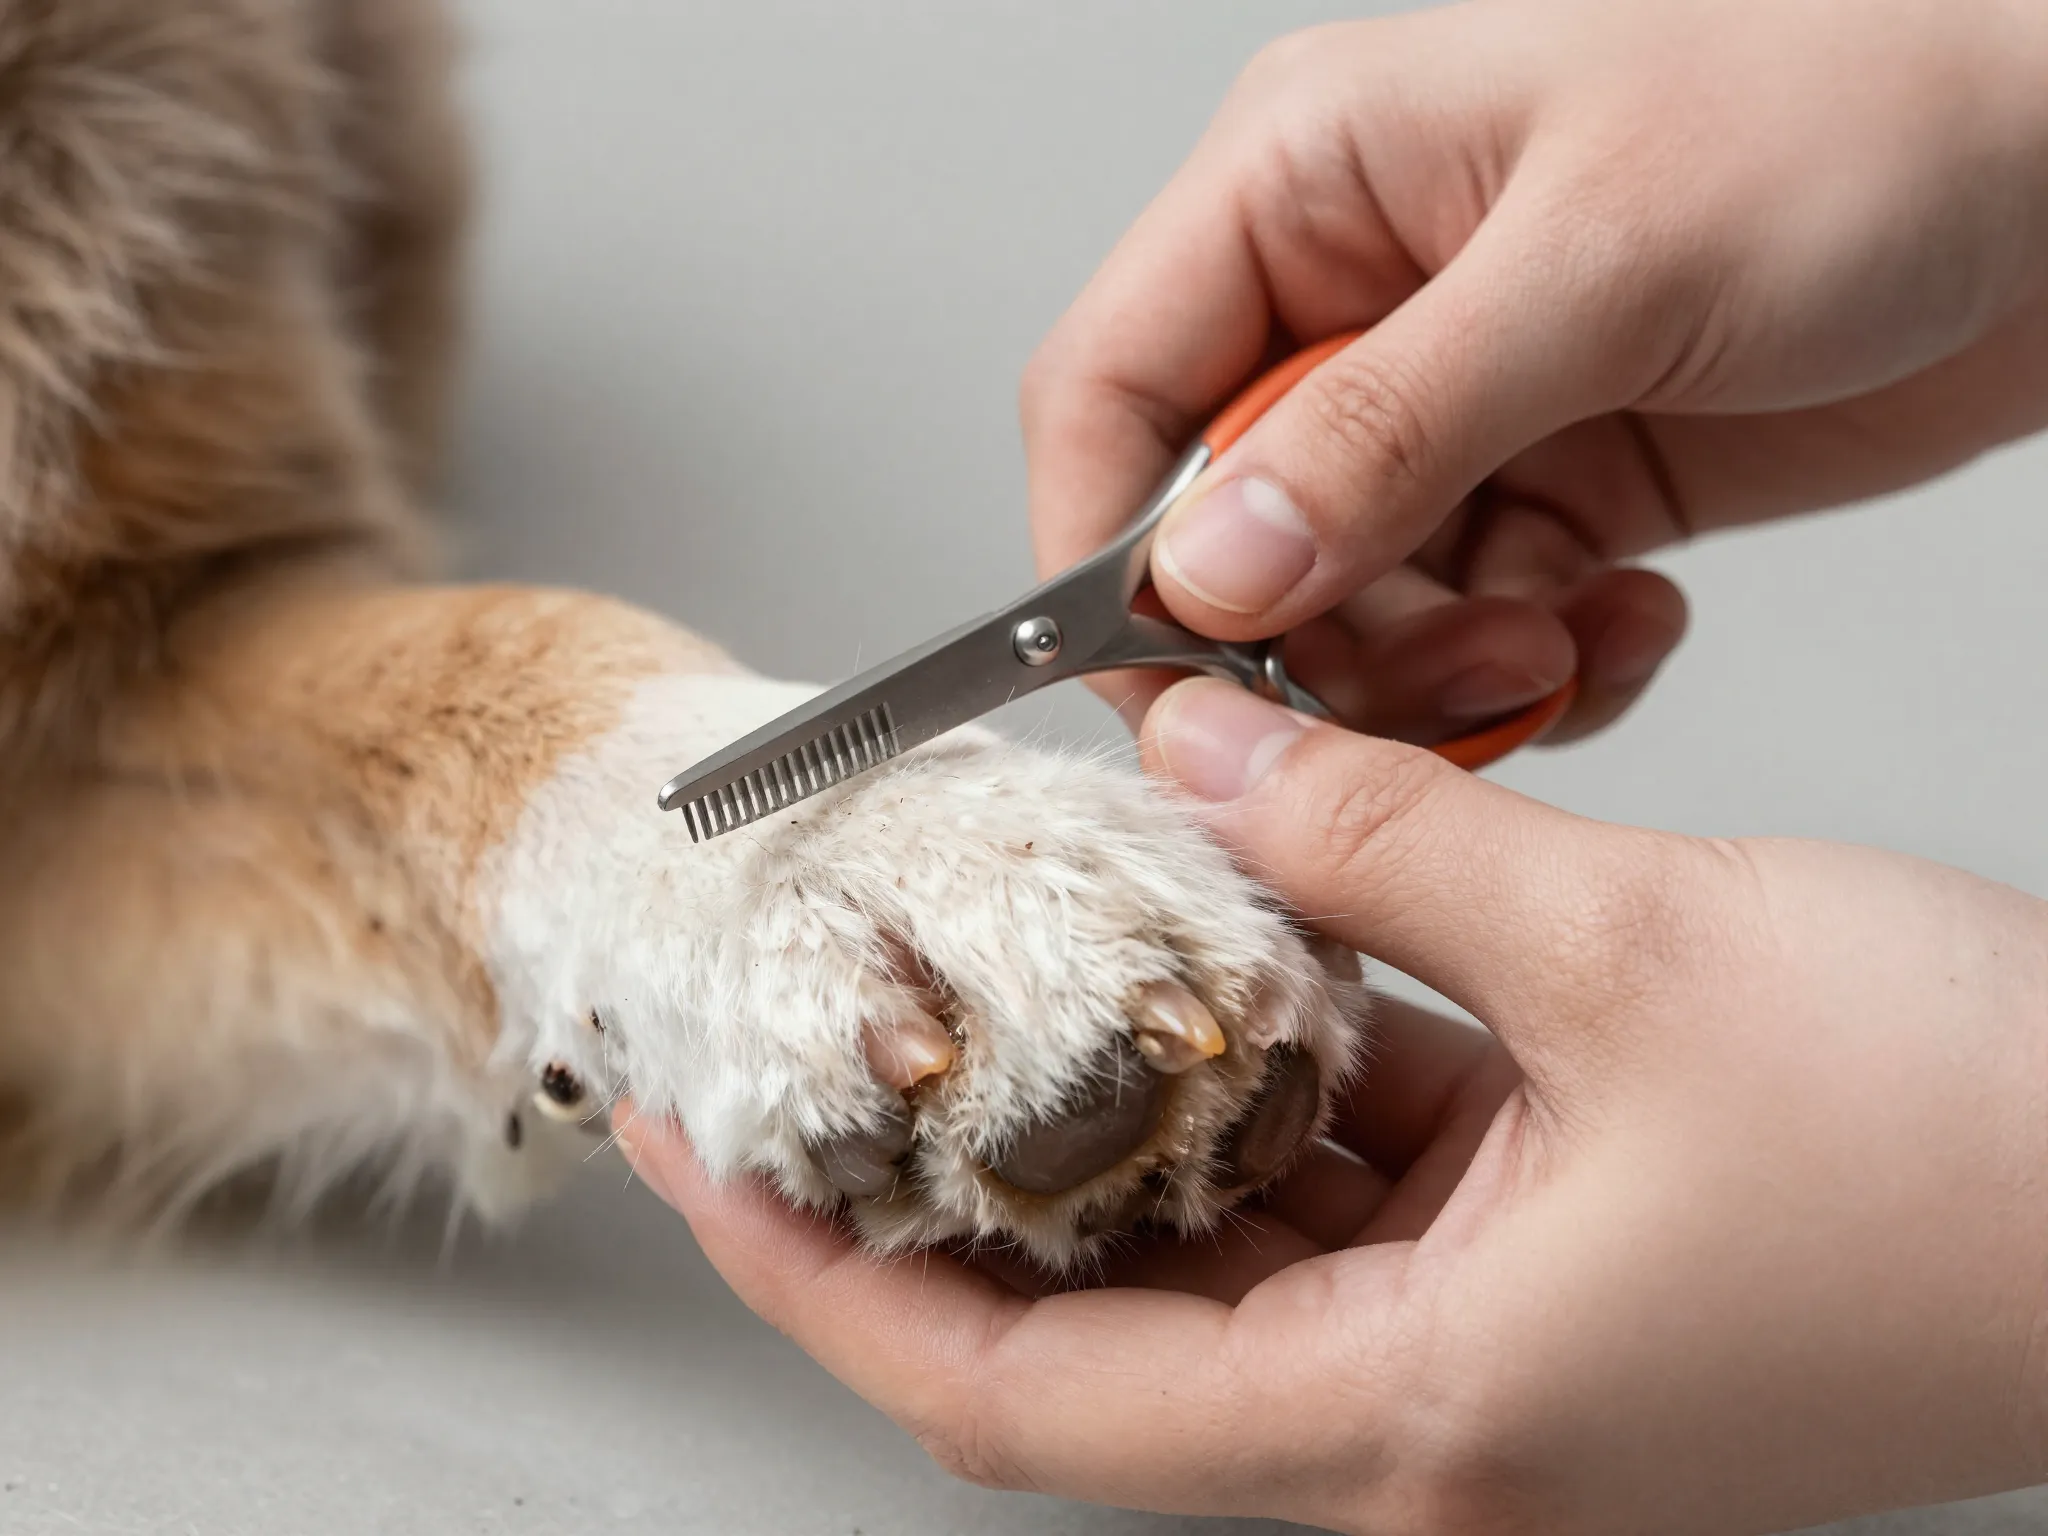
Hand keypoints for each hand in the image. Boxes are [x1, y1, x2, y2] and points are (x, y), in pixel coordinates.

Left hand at [621, 677, 2047, 1534]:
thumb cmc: (1971, 1153)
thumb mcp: (1629, 945)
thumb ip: (1373, 834)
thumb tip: (1195, 750)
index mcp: (1407, 1416)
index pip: (1011, 1390)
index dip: (817, 1273)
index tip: (696, 1154)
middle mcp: (1419, 1427)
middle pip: (1086, 1329)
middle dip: (935, 1182)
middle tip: (811, 1042)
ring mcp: (1477, 1364)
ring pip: (1213, 1246)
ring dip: (1110, 1110)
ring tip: (990, 971)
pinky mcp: (1537, 1285)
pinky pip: (1337, 1192)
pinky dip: (1267, 1080)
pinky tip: (1230, 950)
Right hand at [1023, 0, 2047, 745]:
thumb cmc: (1868, 106)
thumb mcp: (1604, 264)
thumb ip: (1381, 430)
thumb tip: (1203, 570)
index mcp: (1310, 181)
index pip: (1112, 389)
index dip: (1108, 551)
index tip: (1176, 684)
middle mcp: (1355, 296)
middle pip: (1221, 534)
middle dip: (1316, 643)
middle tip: (1437, 678)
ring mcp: (1448, 399)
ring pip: (1344, 607)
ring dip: (1434, 672)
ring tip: (1554, 647)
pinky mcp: (1543, 479)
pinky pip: (1465, 626)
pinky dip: (1524, 668)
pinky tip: (1620, 628)